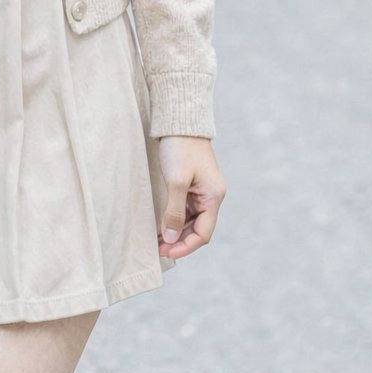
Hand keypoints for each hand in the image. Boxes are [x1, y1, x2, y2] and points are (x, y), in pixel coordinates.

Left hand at [156, 136, 225, 259]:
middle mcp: (211, 196)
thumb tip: (171, 238)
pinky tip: (162, 223)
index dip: (185, 246)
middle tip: (157, 249)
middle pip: (198, 229)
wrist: (180, 120)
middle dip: (179, 241)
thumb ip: (175, 211)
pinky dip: (175, 218)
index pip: (203, 233)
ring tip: (157, 240)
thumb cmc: (180, 148)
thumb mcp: (176, 181)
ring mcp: (202, 190)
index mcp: (213, 196)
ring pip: (192, 220)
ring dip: (176, 231)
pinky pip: (186, 209)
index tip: (165, 252)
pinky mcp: (192, 184)